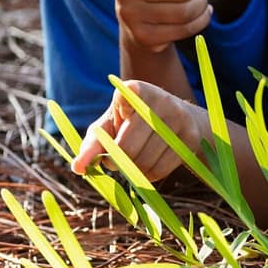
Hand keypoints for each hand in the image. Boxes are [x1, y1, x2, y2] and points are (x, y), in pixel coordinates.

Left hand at [71, 80, 204, 181]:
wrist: (178, 116)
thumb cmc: (133, 122)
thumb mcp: (110, 125)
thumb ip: (92, 144)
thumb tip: (77, 168)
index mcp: (134, 90)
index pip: (115, 122)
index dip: (109, 142)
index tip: (111, 142)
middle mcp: (160, 99)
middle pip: (127, 148)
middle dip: (117, 161)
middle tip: (114, 161)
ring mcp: (179, 118)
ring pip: (145, 161)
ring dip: (132, 171)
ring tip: (131, 163)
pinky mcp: (190, 138)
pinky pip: (161, 170)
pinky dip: (148, 176)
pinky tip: (146, 167)